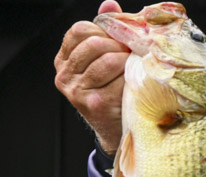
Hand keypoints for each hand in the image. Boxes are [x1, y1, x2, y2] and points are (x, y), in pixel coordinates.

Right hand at [53, 1, 127, 155]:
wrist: (117, 130)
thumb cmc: (115, 91)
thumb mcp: (106, 60)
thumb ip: (106, 33)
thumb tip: (109, 3)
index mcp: (64, 60)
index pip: (80, 30)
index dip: (105, 32)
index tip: (120, 42)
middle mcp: (64, 75)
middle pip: (95, 44)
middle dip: (119, 47)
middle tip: (133, 55)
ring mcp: (77, 91)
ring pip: (107, 60)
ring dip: (128, 62)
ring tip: (135, 69)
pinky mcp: (94, 103)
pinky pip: (118, 80)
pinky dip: (132, 79)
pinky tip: (136, 84)